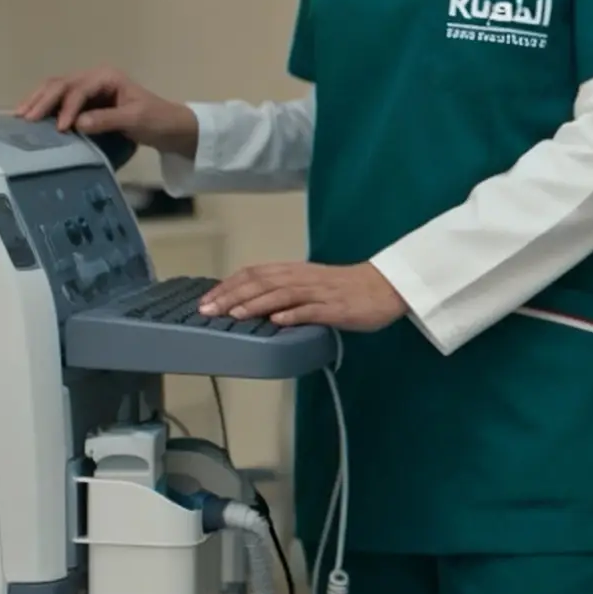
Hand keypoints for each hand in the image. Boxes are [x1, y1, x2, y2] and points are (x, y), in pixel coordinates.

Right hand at [14, 67, 198, 157]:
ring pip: (56, 89)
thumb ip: (108, 120)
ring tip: (20, 115)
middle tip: (25, 118)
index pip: (79, 89)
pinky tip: (31, 116)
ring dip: (38, 100)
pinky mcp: (85, 102)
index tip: (62, 128)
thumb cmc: (156, 120)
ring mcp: (89, 89)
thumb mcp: (136, 120)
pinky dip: (45, 107)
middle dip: (43, 100)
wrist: (170, 127)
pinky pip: (59, 100)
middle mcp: (95, 78)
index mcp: (107, 77)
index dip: (67, 107)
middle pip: (61, 84)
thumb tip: (78, 123)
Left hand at [200, 262, 409, 330]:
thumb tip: (251, 303)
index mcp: (294, 271)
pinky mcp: (336, 308)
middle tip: (208, 310)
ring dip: (256, 303)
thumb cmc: (346, 289)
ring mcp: (319, 293)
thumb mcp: (310, 285)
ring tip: (234, 314)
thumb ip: (284, 291)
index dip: (228, 284)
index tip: (206, 299)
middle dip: (231, 295)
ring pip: (282, 294)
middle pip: (261, 282)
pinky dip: (292, 315)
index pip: (254, 273)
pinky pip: (312, 310)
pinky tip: (277, 322)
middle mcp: (302, 278)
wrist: (385, 287)